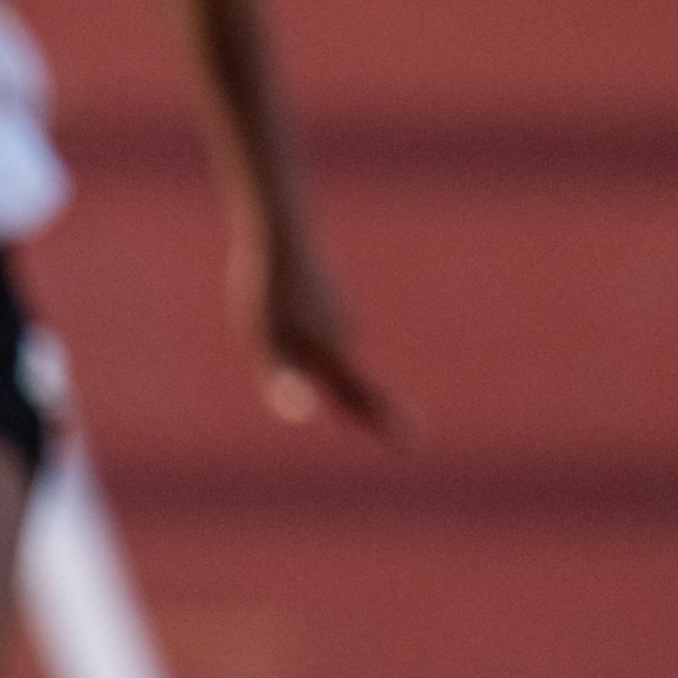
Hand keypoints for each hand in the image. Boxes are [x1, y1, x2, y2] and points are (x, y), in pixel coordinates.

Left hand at [241, 237, 400, 438]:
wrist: (279, 233)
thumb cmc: (265, 291)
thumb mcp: (263, 342)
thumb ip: (283, 381)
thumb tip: (303, 413)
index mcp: (330, 353)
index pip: (362, 397)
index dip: (387, 423)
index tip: (414, 444)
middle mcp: (345, 337)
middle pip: (346, 384)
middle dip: (349, 405)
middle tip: (375, 421)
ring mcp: (341, 318)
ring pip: (321, 355)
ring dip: (301, 358)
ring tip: (271, 321)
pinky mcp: (332, 304)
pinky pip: (314, 333)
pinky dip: (298, 334)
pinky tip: (281, 305)